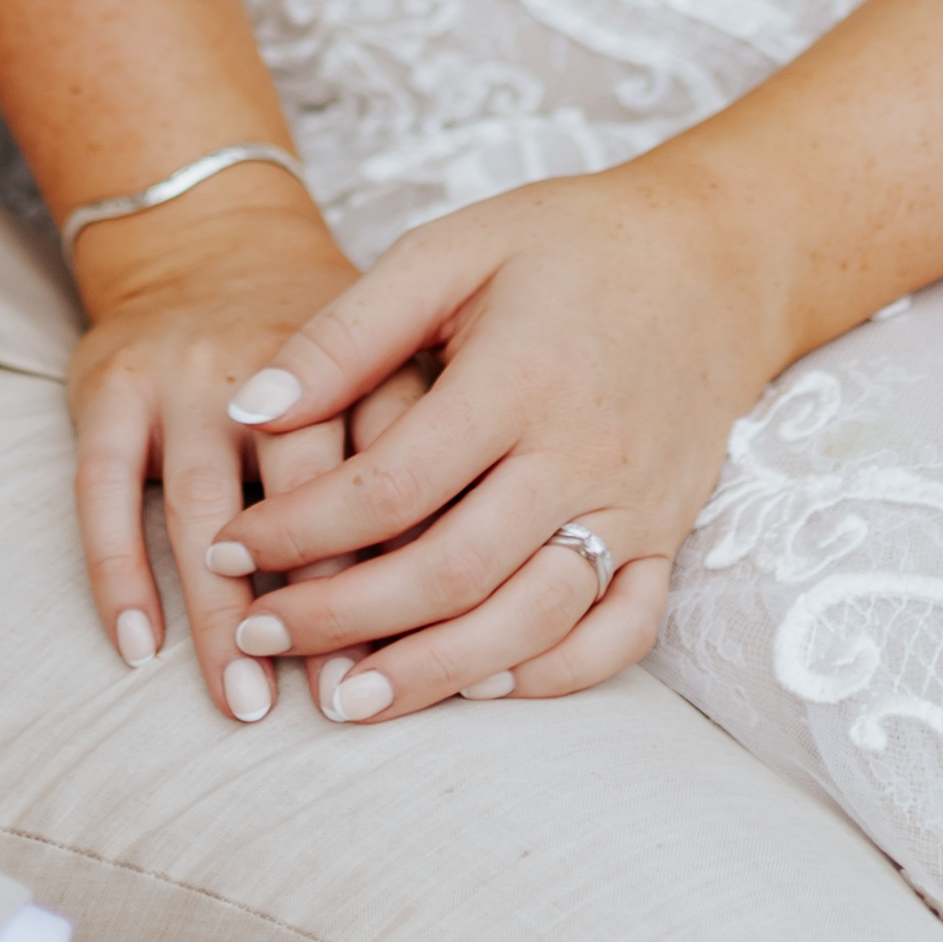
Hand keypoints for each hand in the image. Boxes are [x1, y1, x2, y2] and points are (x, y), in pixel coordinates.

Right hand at [62, 188, 430, 717]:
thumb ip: (424, 453)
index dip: (407, 562)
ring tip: (246, 701)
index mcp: (360, 357)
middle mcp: (270, 359)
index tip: (423, 653)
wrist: (204, 237)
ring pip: (203, 506)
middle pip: (300, 492)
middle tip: (338, 699)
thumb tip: (474, 594)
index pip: (393, 465)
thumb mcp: (394, 356)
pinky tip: (138, 650)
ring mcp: (185, 374)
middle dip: (321, 602)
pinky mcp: (111, 385)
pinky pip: (106, 491)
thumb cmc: (321, 338)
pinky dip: (120, 573)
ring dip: (223, 612)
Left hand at [203, 158, 788, 722]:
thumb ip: (348, 331)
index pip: (389, 487)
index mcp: (519, 376)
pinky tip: (474, 685)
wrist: (714, 255)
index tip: (229, 553)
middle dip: (342, 618)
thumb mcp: (449, 250)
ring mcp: (635, 507)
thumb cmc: (566, 243)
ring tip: (346, 698)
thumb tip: (247, 409)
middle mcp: (582, 454)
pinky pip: (618, 635)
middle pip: (450, 572)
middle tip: (260, 637)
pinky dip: (549, 677)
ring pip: (528, 622)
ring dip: (432, 673)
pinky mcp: (670, 536)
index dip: (298, 531)